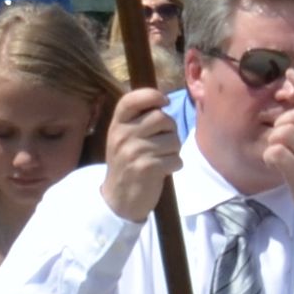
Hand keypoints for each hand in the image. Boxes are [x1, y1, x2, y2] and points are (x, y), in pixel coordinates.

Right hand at [98, 85, 179, 220]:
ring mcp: (134, 152)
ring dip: (174, 150)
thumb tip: (163, 100)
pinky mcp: (147, 168)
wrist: (118, 198)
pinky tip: (164, 170)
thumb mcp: (123, 137)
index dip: (152, 95)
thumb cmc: (126, 163)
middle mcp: (123, 135)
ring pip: (173, 139)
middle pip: (162, 118)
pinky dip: (175, 165)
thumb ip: (138, 119)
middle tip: (164, 142)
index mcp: (117, 124)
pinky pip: (176, 158)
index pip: (133, 99)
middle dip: (171, 129)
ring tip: (162, 157)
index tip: (164, 102)